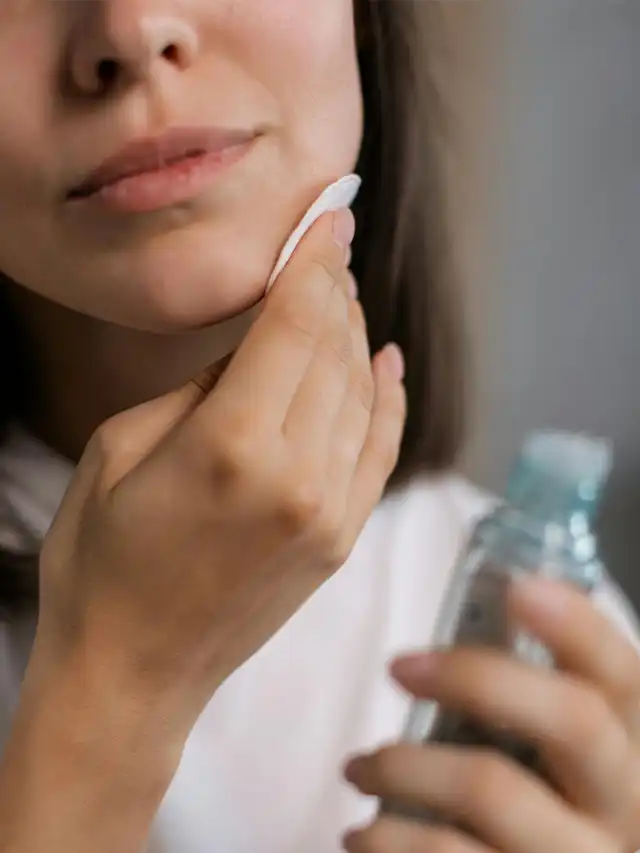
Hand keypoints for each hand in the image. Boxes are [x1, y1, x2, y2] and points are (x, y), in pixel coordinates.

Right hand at [28, 208, 406, 744]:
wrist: (134, 672)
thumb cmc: (101, 562)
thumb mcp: (120, 450)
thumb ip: (198, 390)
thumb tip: (253, 348)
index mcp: (232, 446)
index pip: (294, 323)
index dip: (316, 260)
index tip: (331, 215)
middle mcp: (298, 477)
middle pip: (335, 350)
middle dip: (334, 287)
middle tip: (331, 245)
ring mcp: (330, 513)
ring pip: (363, 395)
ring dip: (356, 336)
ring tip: (343, 296)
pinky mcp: (340, 541)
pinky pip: (380, 451)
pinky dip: (387, 402)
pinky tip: (384, 363)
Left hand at [343, 576, 639, 852]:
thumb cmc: (528, 808)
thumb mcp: (547, 755)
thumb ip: (525, 698)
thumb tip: (483, 600)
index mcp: (628, 745)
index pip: (620, 671)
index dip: (578, 625)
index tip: (518, 586)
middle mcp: (624, 805)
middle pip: (573, 721)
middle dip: (478, 677)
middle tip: (398, 666)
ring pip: (493, 790)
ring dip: (403, 767)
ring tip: (359, 768)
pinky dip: (389, 839)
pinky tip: (364, 833)